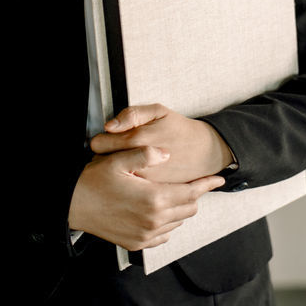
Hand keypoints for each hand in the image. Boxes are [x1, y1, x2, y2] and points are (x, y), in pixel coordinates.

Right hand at [68, 147, 225, 250]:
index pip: (191, 192)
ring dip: (181, 208)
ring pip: (178, 222)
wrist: (72, 206)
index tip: (218, 178)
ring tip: (174, 193)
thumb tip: (166, 153)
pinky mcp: (137, 243)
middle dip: (194, 194)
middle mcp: (154, 221)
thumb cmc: (93, 182)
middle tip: (193, 181)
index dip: (207, 184)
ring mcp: (146, 235)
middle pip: (189, 208)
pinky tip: (160, 210)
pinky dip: (168, 223)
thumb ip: (145, 154)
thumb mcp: (118, 160)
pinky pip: (164, 235)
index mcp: (154, 199)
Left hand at [90, 104, 233, 182]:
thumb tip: (110, 126)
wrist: (205, 152)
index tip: (105, 140)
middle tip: (116, 152)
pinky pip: (130, 189)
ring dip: (116, 171)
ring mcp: (146, 181)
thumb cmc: (180, 130)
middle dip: (106, 157)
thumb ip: (132, 114)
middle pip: (105, 163)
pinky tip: (137, 174)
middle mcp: (140, 163)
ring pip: (115, 178)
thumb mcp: (159, 112)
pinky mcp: (153, 193)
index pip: (101, 144)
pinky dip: (129, 182)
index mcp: (139, 139)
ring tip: (127, 163)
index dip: (101, 141)